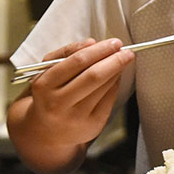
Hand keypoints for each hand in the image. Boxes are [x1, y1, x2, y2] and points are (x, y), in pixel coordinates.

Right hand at [7, 38, 133, 173]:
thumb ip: (67, 52)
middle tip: (127, 52)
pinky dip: (115, 85)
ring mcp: (76, 117)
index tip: (115, 43)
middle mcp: (59, 103)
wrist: (45, 131)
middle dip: (114, 61)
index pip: (77, 62)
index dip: (99, 50)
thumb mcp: (47, 70)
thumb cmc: (48, 94)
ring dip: (117, 71)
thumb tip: (92, 43)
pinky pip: (109, 100)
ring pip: (104, 88)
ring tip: (122, 61)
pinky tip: (116, 77)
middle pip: (94, 76)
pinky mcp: (91, 126)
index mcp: (45, 85)